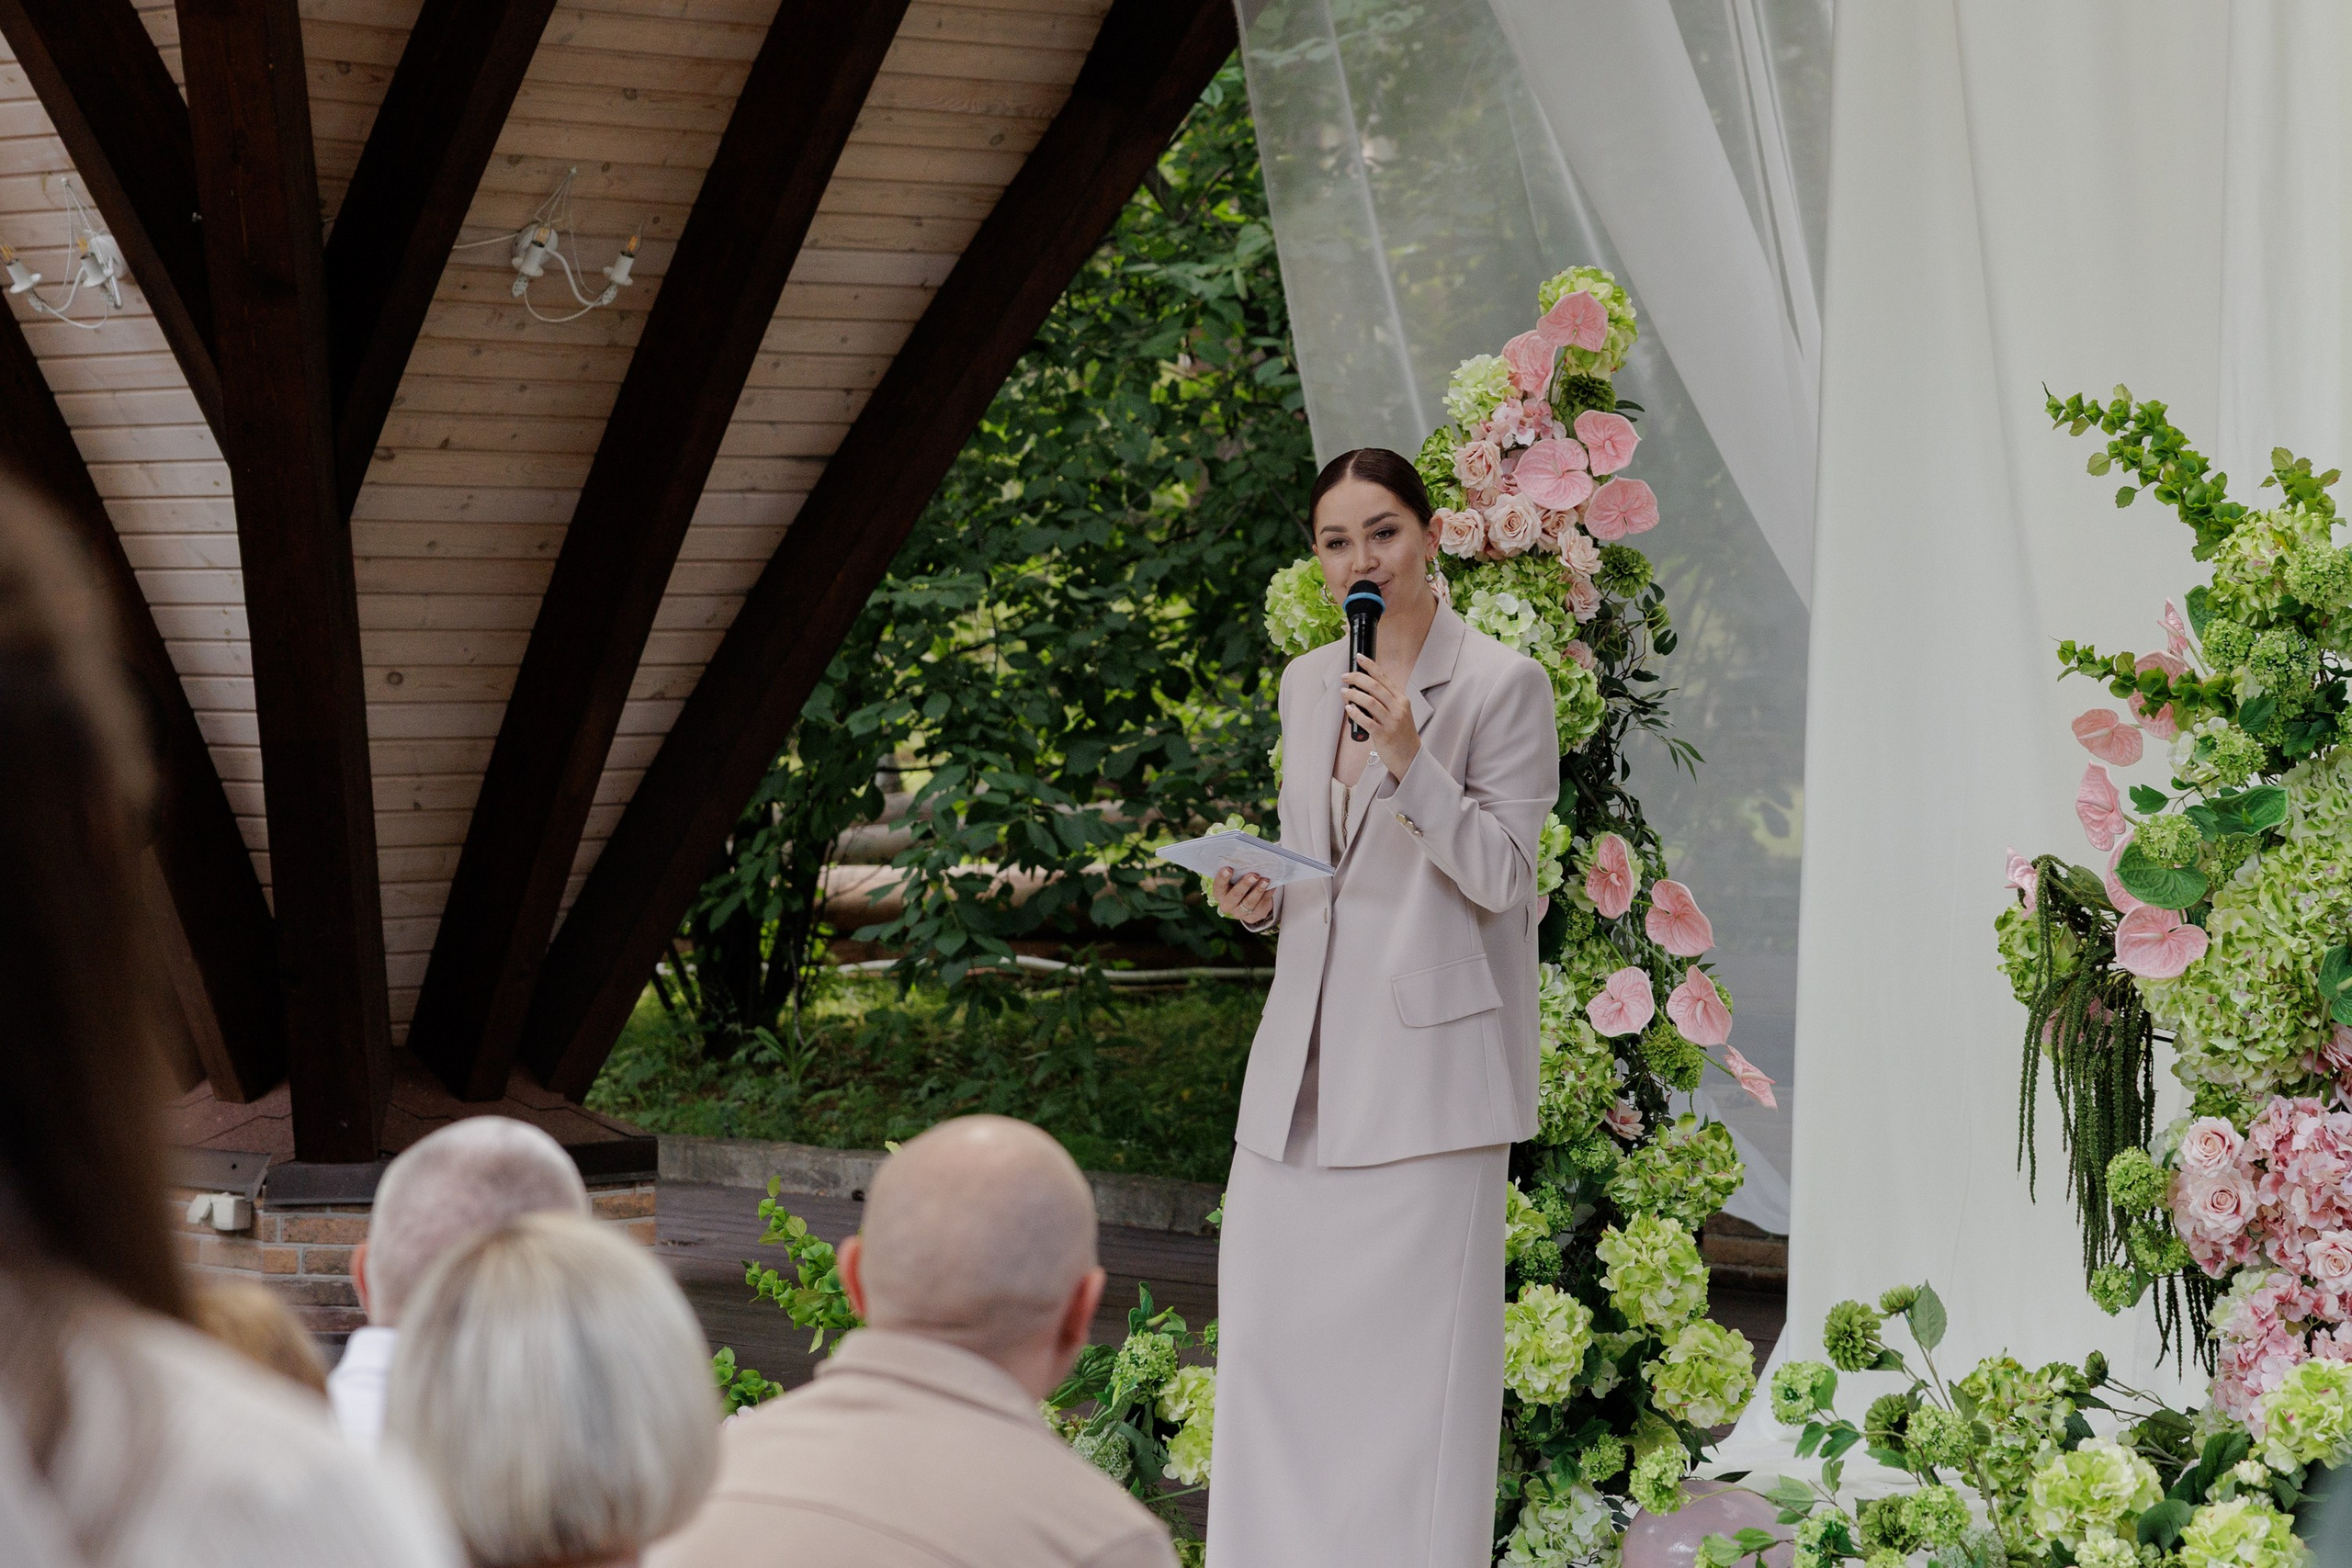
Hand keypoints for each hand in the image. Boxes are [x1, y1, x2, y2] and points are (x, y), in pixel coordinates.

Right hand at [1213, 866, 1273, 927]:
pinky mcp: (1252, 917)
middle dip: (1245, 885)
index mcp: (1219, 893)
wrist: (1246, 900)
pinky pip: (1261, 906)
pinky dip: (1267, 894)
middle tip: (1254, 875)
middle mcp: (1227, 905)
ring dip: (1258, 891)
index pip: (1219, 886)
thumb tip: (1250, 861)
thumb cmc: (1238, 884)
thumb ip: (1238, 872)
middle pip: (1235, 896)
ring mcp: (1239, 913)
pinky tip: (1272, 886)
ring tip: (1266, 880)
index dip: (1223, 878)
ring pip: (1249, 903)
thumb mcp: (1235, 878)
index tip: (1229, 869)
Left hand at [1342, 655, 1420, 771]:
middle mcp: (1398, 708)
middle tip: (1345, 677)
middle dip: (1357, 678)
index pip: (1384, 677)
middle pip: (1374, 686)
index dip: (1370, 666)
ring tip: (1344, 692)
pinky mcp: (1384, 735)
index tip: (1359, 658)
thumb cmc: (1401, 734)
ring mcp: (1392, 721)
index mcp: (1401, 699)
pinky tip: (1348, 709)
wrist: (1410, 757)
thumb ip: (1385, 700)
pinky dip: (1355, 713)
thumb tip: (1362, 688)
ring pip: (1369, 701)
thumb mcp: (1399, 712)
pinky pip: (1366, 721)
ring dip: (1353, 694)